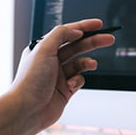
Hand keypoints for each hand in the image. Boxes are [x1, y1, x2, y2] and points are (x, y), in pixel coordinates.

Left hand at [0, 19, 114, 134]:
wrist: (27, 109)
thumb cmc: (30, 81)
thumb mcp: (44, 48)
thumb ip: (61, 34)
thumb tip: (76, 30)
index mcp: (44, 48)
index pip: (67, 33)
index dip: (83, 27)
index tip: (98, 24)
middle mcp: (51, 60)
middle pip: (77, 46)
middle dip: (93, 42)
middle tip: (108, 39)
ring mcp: (58, 75)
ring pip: (80, 64)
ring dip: (87, 62)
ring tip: (92, 64)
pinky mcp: (65, 90)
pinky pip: (79, 80)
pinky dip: (78, 80)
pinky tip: (72, 85)